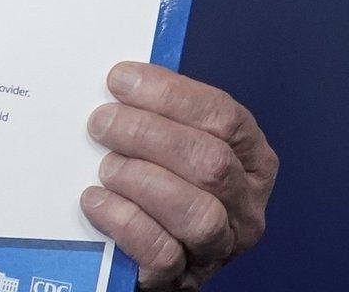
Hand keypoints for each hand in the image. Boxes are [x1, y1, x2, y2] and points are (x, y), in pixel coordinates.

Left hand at [80, 63, 276, 290]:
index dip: (170, 94)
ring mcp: (219, 246)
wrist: (138, 251)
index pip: (225, 117)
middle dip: (147, 134)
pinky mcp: (184, 279)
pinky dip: (124, 221)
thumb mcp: (169, 143)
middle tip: (102, 123)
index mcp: (251, 159)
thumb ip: (159, 112)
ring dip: (141, 180)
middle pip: (211, 162)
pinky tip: (97, 202)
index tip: (120, 81)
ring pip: (197, 212)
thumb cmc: (154, 181)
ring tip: (106, 169)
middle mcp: (246, 205)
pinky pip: (162, 252)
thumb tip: (122, 77)